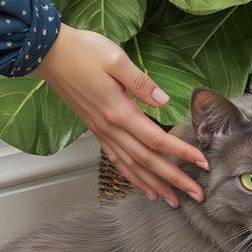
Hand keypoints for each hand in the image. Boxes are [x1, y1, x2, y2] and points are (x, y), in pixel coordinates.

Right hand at [31, 24, 207, 206]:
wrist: (49, 54)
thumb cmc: (83, 52)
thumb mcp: (115, 59)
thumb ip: (141, 82)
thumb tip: (164, 101)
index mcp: (119, 112)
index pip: (157, 140)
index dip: (182, 152)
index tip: (203, 162)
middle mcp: (110, 128)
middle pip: (147, 161)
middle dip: (174, 179)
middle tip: (196, 194)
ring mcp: (101, 131)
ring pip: (131, 166)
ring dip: (153, 185)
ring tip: (171, 199)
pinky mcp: (95, 129)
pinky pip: (115, 160)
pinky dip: (130, 176)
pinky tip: (141, 185)